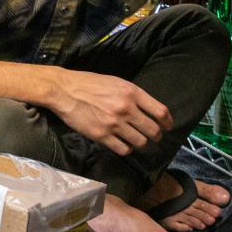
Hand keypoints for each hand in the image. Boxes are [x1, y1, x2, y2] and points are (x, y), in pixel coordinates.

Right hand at [46, 68, 172, 157]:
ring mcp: (114, 123)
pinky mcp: (102, 136)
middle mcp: (125, 108)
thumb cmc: (88, 83)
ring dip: (141, 144)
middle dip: (156, 136)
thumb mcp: (115, 82)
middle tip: (154, 137)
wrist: (63, 90)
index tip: (167, 126)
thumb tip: (148, 109)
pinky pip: (124, 149)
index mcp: (131, 92)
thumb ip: (133, 95)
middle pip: (153, 130)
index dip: (167, 122)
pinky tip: (124, 145)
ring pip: (140, 142)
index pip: (160, 112)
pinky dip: (127, 149)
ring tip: (138, 141)